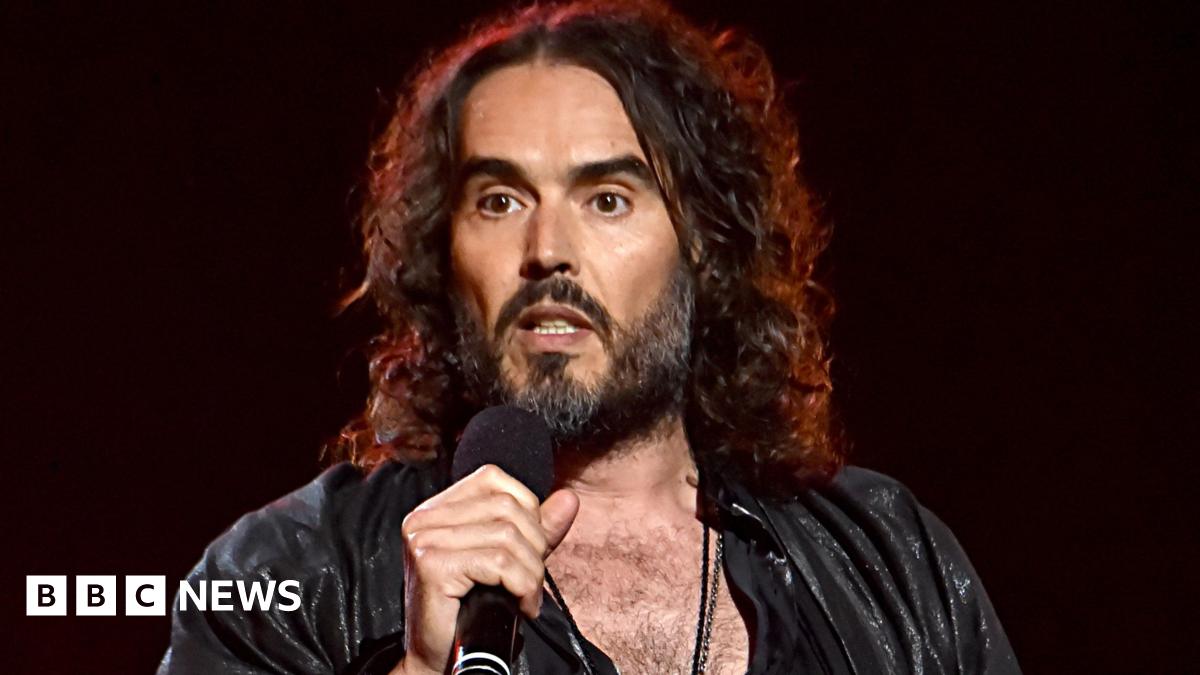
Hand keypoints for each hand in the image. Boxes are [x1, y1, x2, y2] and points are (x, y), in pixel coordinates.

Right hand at [388, 464, 578, 674]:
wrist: (440, 659)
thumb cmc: (471, 610)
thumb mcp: (510, 561)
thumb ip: (537, 528)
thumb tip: (569, 499)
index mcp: (436, 508)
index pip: (494, 480)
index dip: (526, 511)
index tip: (530, 550)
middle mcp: (424, 517)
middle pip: (506, 508)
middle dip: (534, 546)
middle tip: (531, 581)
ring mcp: (424, 539)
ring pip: (506, 536)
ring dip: (531, 572)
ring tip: (527, 597)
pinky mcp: (431, 565)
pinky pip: (498, 563)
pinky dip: (522, 585)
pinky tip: (521, 606)